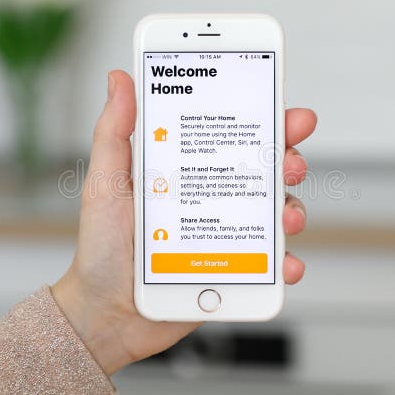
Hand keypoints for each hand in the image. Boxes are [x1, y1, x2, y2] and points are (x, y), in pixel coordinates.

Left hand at [52, 70, 316, 374]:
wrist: (106, 313)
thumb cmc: (102, 247)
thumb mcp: (104, 184)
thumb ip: (114, 133)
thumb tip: (119, 80)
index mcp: (185, 169)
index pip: (229, 133)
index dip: (260, 114)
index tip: (279, 102)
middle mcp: (212, 196)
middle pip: (263, 167)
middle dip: (289, 156)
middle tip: (290, 159)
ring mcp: (227, 232)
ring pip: (275, 211)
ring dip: (292, 207)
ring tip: (286, 216)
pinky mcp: (236, 270)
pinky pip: (271, 263)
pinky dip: (286, 263)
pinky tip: (285, 264)